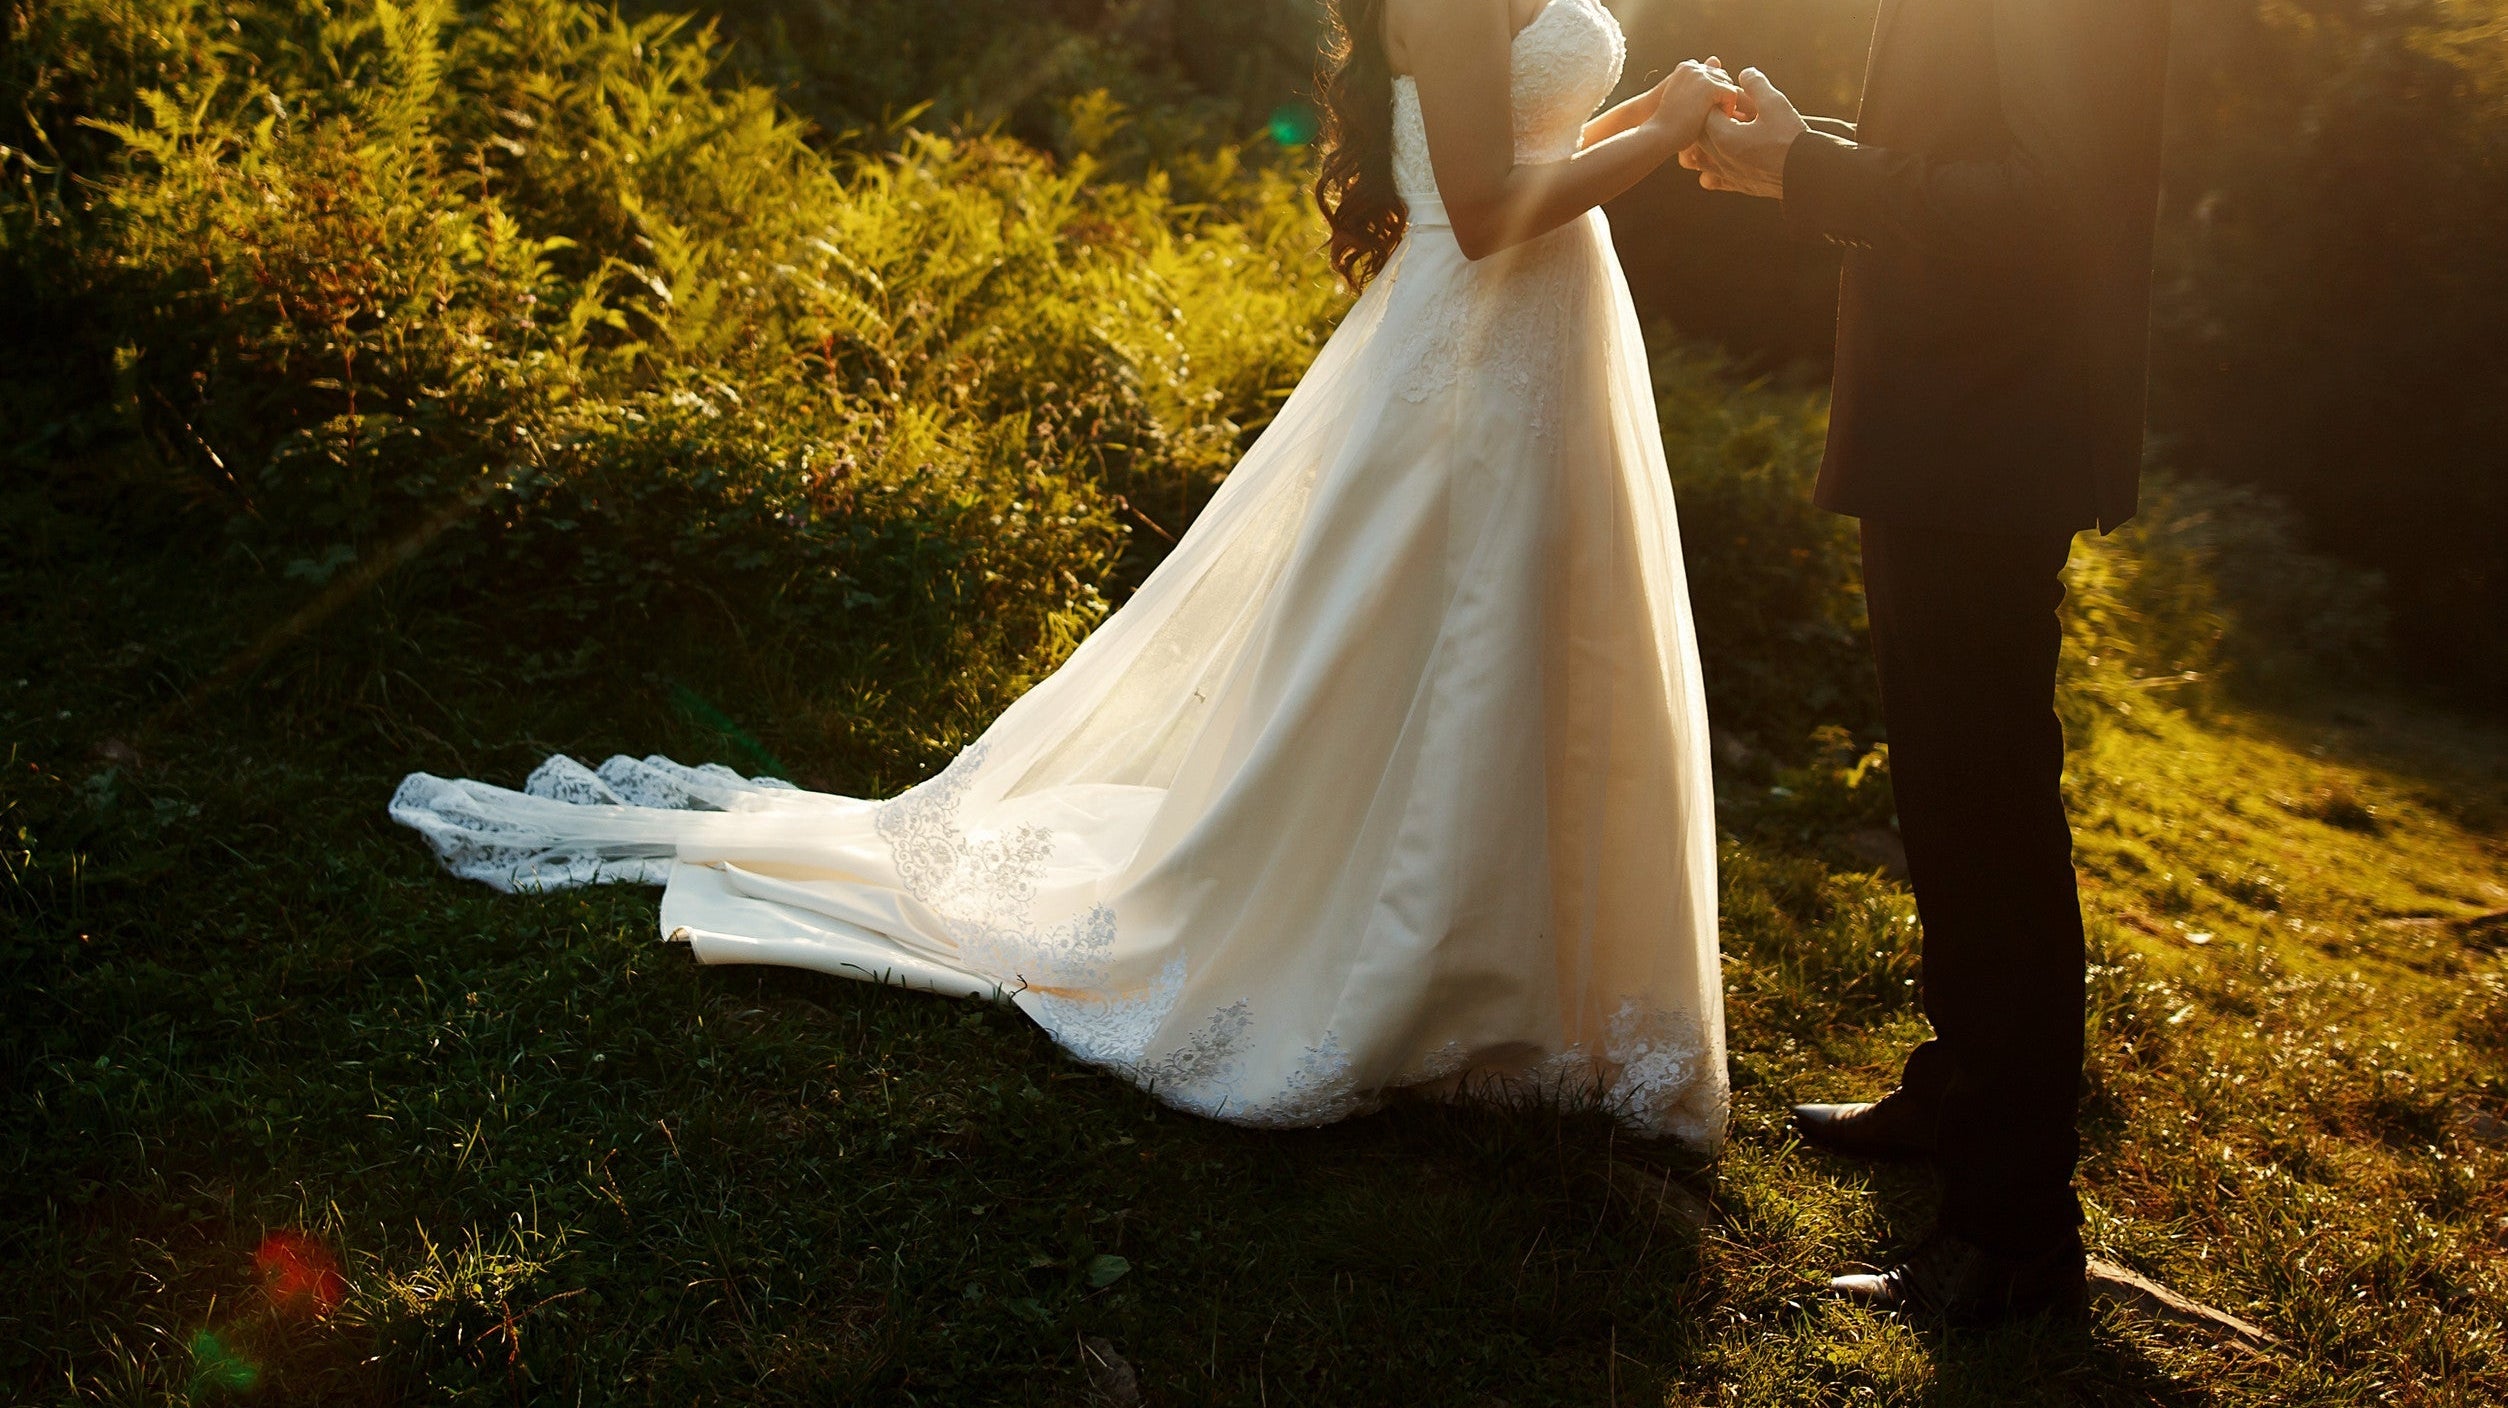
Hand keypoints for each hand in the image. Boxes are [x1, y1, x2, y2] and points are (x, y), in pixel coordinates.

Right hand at [1640, 58, 1746, 152]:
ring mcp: (1701, 75)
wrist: (1660, 134)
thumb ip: (1701, 83)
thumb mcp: (1686, 98)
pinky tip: (1715, 122)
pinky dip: (1728, 109)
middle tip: (1710, 118)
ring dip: (1724, 103)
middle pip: (1723, 78)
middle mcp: (1693, 66)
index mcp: (1685, 67)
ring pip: (1728, 86)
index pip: (1713, 75)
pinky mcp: (1710, 86)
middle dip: (1720, 97)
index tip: (1702, 112)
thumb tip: (1715, 59)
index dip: (1712, 95)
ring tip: (1712, 120)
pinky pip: (1732, 95)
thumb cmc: (1671, 121)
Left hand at [1679, 68, 1805, 199]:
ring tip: (1720, 131)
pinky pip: (1711, 179)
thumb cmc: (1792, 137)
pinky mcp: (1736, 185)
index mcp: (1724, 136)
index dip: (1717, 100)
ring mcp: (1726, 174)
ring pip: (1699, 159)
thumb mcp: (1776, 103)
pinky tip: (1723, 157)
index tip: (1729, 94)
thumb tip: (1744, 73)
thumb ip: (1756, 84)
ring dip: (1704, 143)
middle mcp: (1720, 158)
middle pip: (1698, 134)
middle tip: (1726, 108)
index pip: (1706, 112)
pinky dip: (1709, 169)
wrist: (1808, 173)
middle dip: (1709, 118)